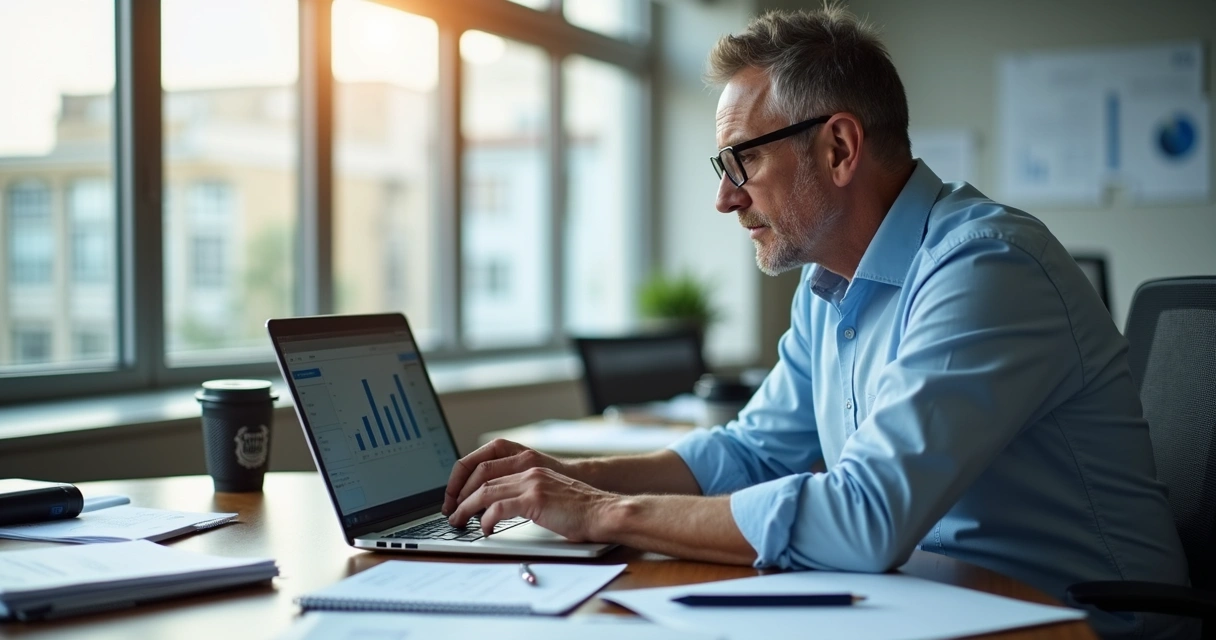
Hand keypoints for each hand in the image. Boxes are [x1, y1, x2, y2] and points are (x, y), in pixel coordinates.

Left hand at [447, 467, 617, 541]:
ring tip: (459, 522)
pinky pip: (498, 507)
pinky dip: (486, 519)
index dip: (466, 483)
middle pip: (481, 477)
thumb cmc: (580, 511)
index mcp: (529, 467)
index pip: (487, 467)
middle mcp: (528, 471)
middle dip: (460, 495)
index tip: (456, 499)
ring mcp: (531, 483)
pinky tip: (485, 529)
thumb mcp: (548, 495)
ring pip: (485, 491)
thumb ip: (526, 495)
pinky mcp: (535, 499)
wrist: (603, 512)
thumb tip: (497, 509)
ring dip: (466, 508)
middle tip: (451, 513)